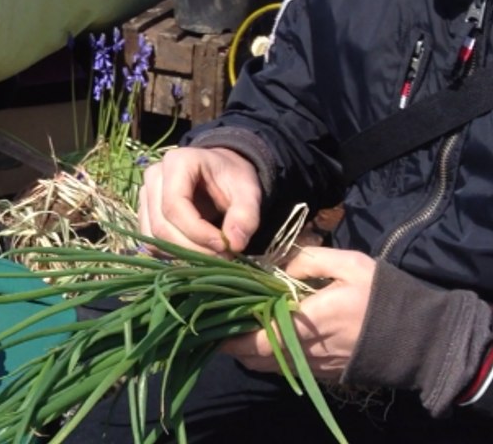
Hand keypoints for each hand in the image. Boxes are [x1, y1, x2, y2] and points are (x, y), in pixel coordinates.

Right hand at [138, 147, 261, 254]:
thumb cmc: (232, 178)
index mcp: (177, 162)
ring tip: (213, 254)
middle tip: (224, 255)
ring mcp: (145, 195)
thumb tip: (234, 244)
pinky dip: (173, 253)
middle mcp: (154, 176)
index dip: (197, 232)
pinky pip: (151, 242)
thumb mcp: (248, 191)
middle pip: (161, 224)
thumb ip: (246, 215)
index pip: (174, 205)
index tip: (225, 246)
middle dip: (192, 248)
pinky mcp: (144, 212)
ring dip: (182, 254)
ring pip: (153, 237)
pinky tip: (197, 251)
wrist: (219, 172)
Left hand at [220, 247, 374, 380]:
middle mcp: (308, 351)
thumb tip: (275, 263)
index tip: (211, 321)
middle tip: (220, 322)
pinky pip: (289, 370)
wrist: (424, 337)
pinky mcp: (326, 375)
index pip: (257, 339)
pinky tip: (268, 338)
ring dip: (250, 352)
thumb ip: (308, 259)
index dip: (230, 336)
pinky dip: (272, 358)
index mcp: (310, 323)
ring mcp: (317, 367)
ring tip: (238, 329)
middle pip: (256, 358)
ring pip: (270, 367)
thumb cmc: (384, 296)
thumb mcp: (349, 264)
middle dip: (233, 344)